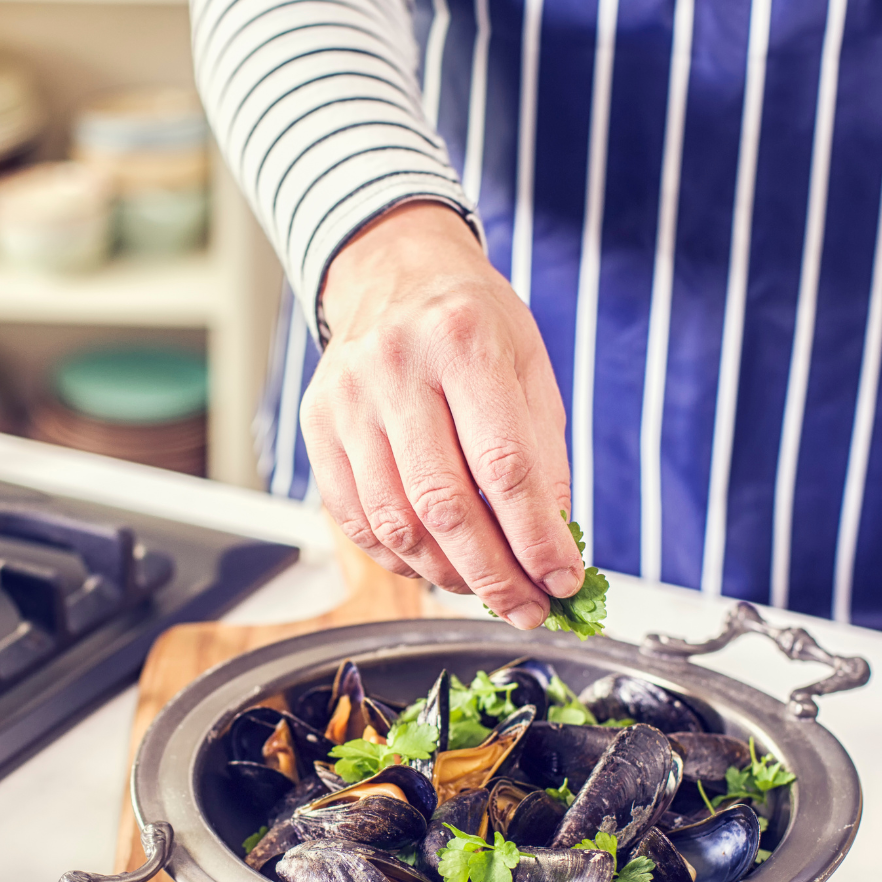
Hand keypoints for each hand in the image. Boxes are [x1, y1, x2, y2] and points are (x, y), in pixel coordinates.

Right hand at [303, 202, 584, 628]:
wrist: (393, 274)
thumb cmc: (471, 322)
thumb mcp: (529, 367)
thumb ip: (543, 455)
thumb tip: (552, 546)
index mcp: (464, 342)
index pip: (505, 467)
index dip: (537, 538)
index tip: (562, 580)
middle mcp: (396, 369)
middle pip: (444, 505)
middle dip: (493, 574)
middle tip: (525, 608)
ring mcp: (347, 401)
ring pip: (395, 523)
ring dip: (446, 574)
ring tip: (484, 588)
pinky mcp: (318, 427)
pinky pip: (356, 519)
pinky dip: (399, 557)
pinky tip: (433, 563)